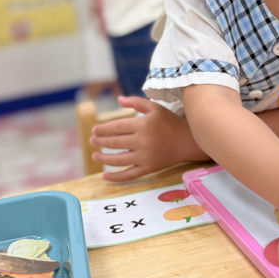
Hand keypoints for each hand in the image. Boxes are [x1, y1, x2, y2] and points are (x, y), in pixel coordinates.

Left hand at [91, 96, 208, 181]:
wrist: (186, 141)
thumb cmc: (169, 122)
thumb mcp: (154, 107)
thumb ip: (136, 102)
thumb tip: (118, 99)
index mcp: (143, 125)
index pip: (117, 127)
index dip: (103, 129)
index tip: (94, 130)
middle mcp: (142, 141)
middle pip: (115, 143)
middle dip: (100, 142)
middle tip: (92, 141)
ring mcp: (145, 157)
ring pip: (118, 160)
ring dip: (103, 158)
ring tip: (95, 155)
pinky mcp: (148, 168)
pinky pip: (129, 175)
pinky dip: (116, 177)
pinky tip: (104, 176)